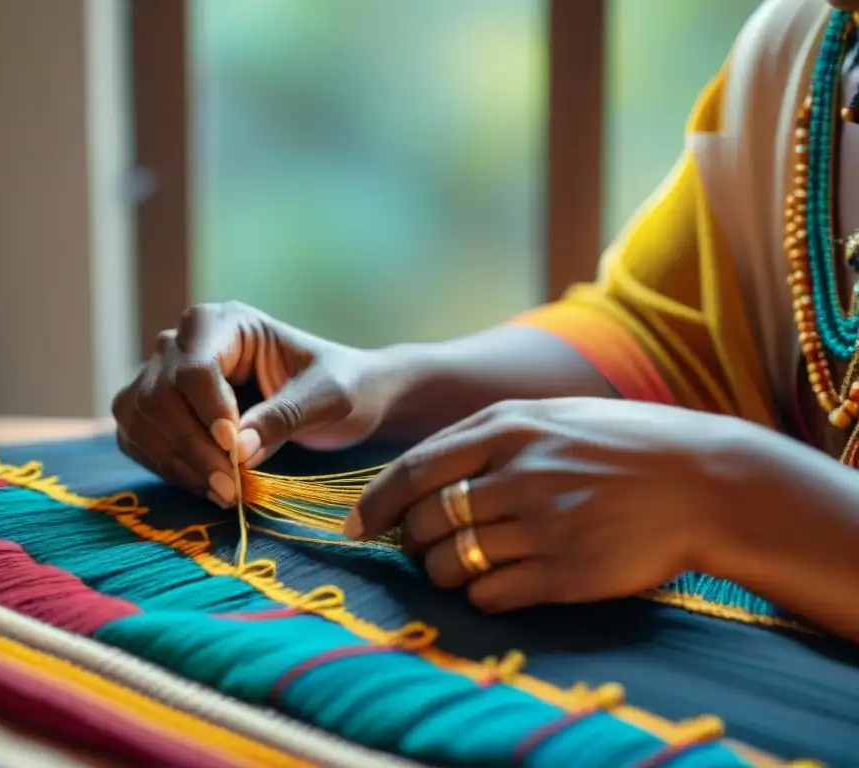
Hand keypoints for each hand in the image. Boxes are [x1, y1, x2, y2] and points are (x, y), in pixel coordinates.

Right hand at [112, 302, 396, 505]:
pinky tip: (205, 486)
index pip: (193, 366)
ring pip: (141, 418)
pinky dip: (166, 467)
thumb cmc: (340, 385)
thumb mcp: (328, 397)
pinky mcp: (157, 409)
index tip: (234, 448)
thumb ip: (284, 417)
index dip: (207, 410)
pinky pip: (138, 438)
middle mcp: (184, 342)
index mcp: (226, 322)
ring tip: (224, 493)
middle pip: (160, 395)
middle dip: (194, 448)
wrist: (342, 398)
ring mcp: (163, 374)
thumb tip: (239, 451)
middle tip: (232, 490)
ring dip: (178, 463)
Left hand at [343, 398, 765, 611]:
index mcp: (508, 429)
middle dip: (410, 540)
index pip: (414, 469)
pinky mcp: (564, 573)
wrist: (702, 483)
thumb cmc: (622, 444)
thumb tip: (425, 467)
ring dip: (441, 570)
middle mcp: (516, 475)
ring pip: (450, 562)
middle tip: (419, 546)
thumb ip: (488, 434)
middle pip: (425, 521)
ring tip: (460, 565)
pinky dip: (479, 592)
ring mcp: (540, 526)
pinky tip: (497, 581)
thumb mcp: (552, 415)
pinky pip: (489, 593)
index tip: (357, 525)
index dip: (376, 502)